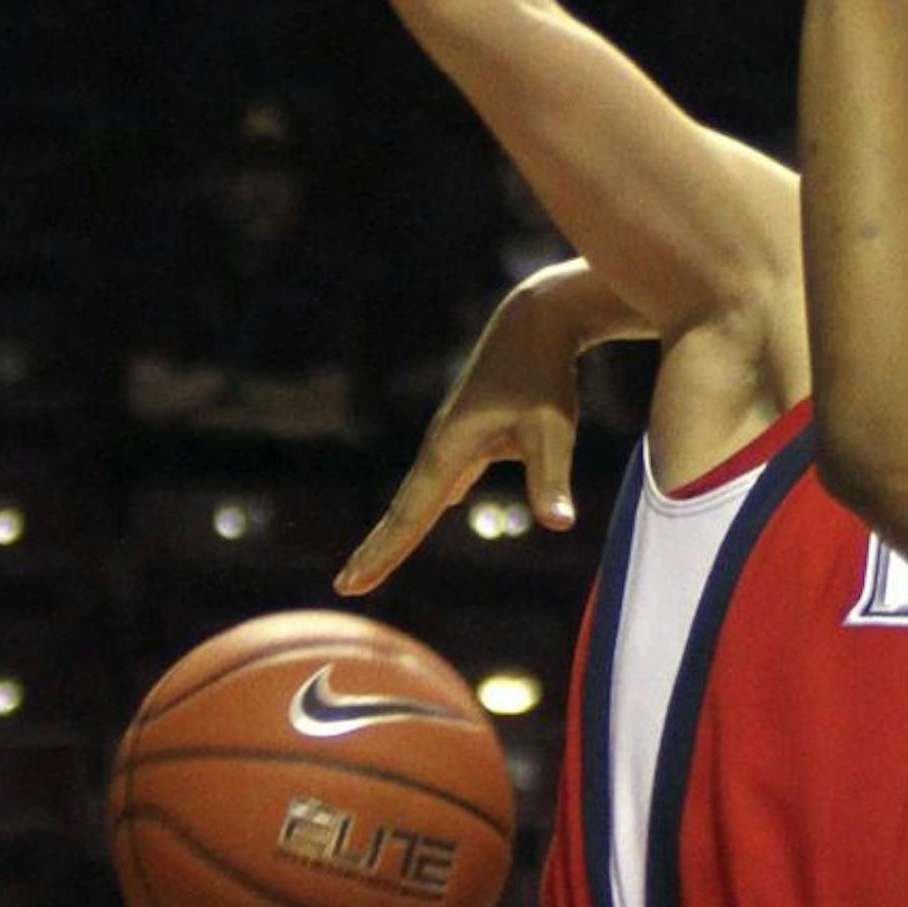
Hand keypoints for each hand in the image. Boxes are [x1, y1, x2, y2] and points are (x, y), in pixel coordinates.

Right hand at [335, 290, 580, 595]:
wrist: (539, 320)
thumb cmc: (546, 375)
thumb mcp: (553, 429)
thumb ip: (551, 478)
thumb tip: (561, 524)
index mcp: (450, 450)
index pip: (411, 514)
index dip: (383, 551)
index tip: (350, 585)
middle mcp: (442, 447)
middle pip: (405, 509)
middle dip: (378, 548)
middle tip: (347, 586)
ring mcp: (454, 439)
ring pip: (422, 493)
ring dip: (400, 526)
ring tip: (378, 557)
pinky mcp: (475, 432)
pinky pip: (446, 476)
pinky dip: (433, 499)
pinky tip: (439, 504)